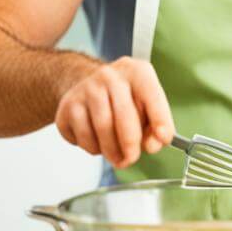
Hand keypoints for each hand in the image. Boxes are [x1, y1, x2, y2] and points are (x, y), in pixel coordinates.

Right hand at [54, 56, 174, 167]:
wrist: (89, 85)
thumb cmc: (125, 99)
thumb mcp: (147, 105)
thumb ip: (157, 125)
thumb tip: (153, 145)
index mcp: (137, 72)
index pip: (152, 96)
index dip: (160, 120)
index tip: (164, 138)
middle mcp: (110, 76)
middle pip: (124, 117)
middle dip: (131, 145)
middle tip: (132, 159)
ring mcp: (86, 88)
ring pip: (102, 129)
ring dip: (112, 151)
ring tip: (117, 156)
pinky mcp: (68, 105)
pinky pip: (83, 137)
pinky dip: (93, 148)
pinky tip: (98, 142)